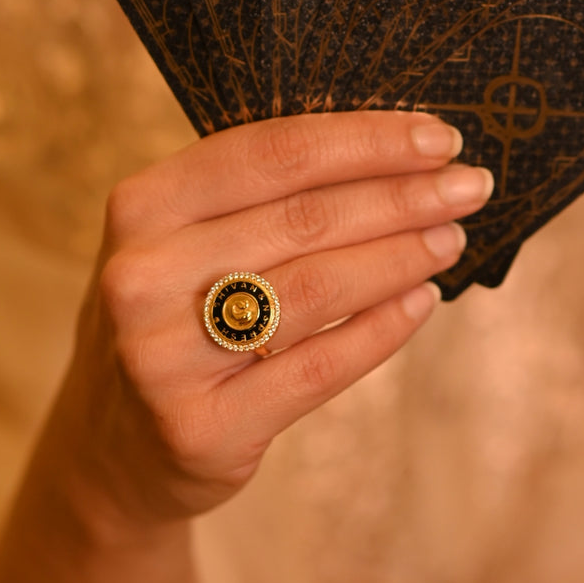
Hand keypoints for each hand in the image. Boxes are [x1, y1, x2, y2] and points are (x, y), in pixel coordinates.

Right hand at [51, 111, 492, 530]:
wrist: (115, 444)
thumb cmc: (172, 318)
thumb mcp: (184, 244)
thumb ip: (259, 202)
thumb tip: (390, 162)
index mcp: (141, 208)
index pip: (271, 152)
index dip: (364, 141)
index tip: (437, 138)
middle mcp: (140, 277)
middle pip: (304, 217)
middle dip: (403, 196)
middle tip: (469, 187)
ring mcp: (163, 358)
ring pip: (316, 288)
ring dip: (401, 257)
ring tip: (451, 239)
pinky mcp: (201, 428)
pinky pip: (316, 368)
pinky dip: (381, 330)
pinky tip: (422, 303)